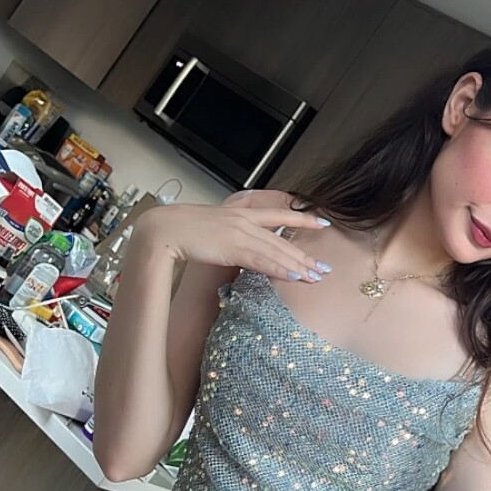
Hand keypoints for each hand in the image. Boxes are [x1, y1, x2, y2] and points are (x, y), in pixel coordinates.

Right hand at [133, 188, 330, 282]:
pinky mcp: (231, 247)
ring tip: (317, 276)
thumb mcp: (214, 231)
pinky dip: (280, 269)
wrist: (164, 230)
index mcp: (240, 214)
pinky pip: (261, 260)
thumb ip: (232, 238)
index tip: (322, 222)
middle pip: (283, 238)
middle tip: (326, 267)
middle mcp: (244, 221)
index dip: (302, 218)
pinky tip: (295, 276)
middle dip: (306, 254)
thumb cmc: (183, 232)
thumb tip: (242, 250)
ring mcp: (239, 233)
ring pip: (276, 250)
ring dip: (298, 265)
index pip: (279, 214)